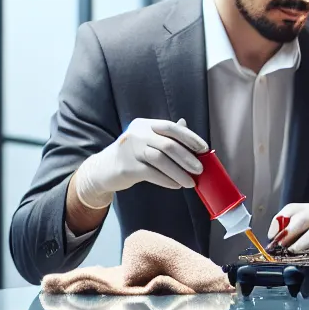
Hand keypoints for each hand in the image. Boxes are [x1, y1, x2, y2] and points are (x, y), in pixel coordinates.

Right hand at [74, 117, 207, 207]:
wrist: (104, 169)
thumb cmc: (132, 154)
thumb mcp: (147, 140)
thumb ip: (166, 135)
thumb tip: (186, 126)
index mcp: (144, 124)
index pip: (170, 127)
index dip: (189, 138)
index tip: (204, 149)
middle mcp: (136, 134)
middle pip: (168, 144)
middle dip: (187, 158)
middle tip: (200, 170)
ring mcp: (130, 150)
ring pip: (160, 160)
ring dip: (179, 172)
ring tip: (190, 182)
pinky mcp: (127, 167)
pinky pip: (151, 174)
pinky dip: (167, 180)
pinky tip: (176, 185)